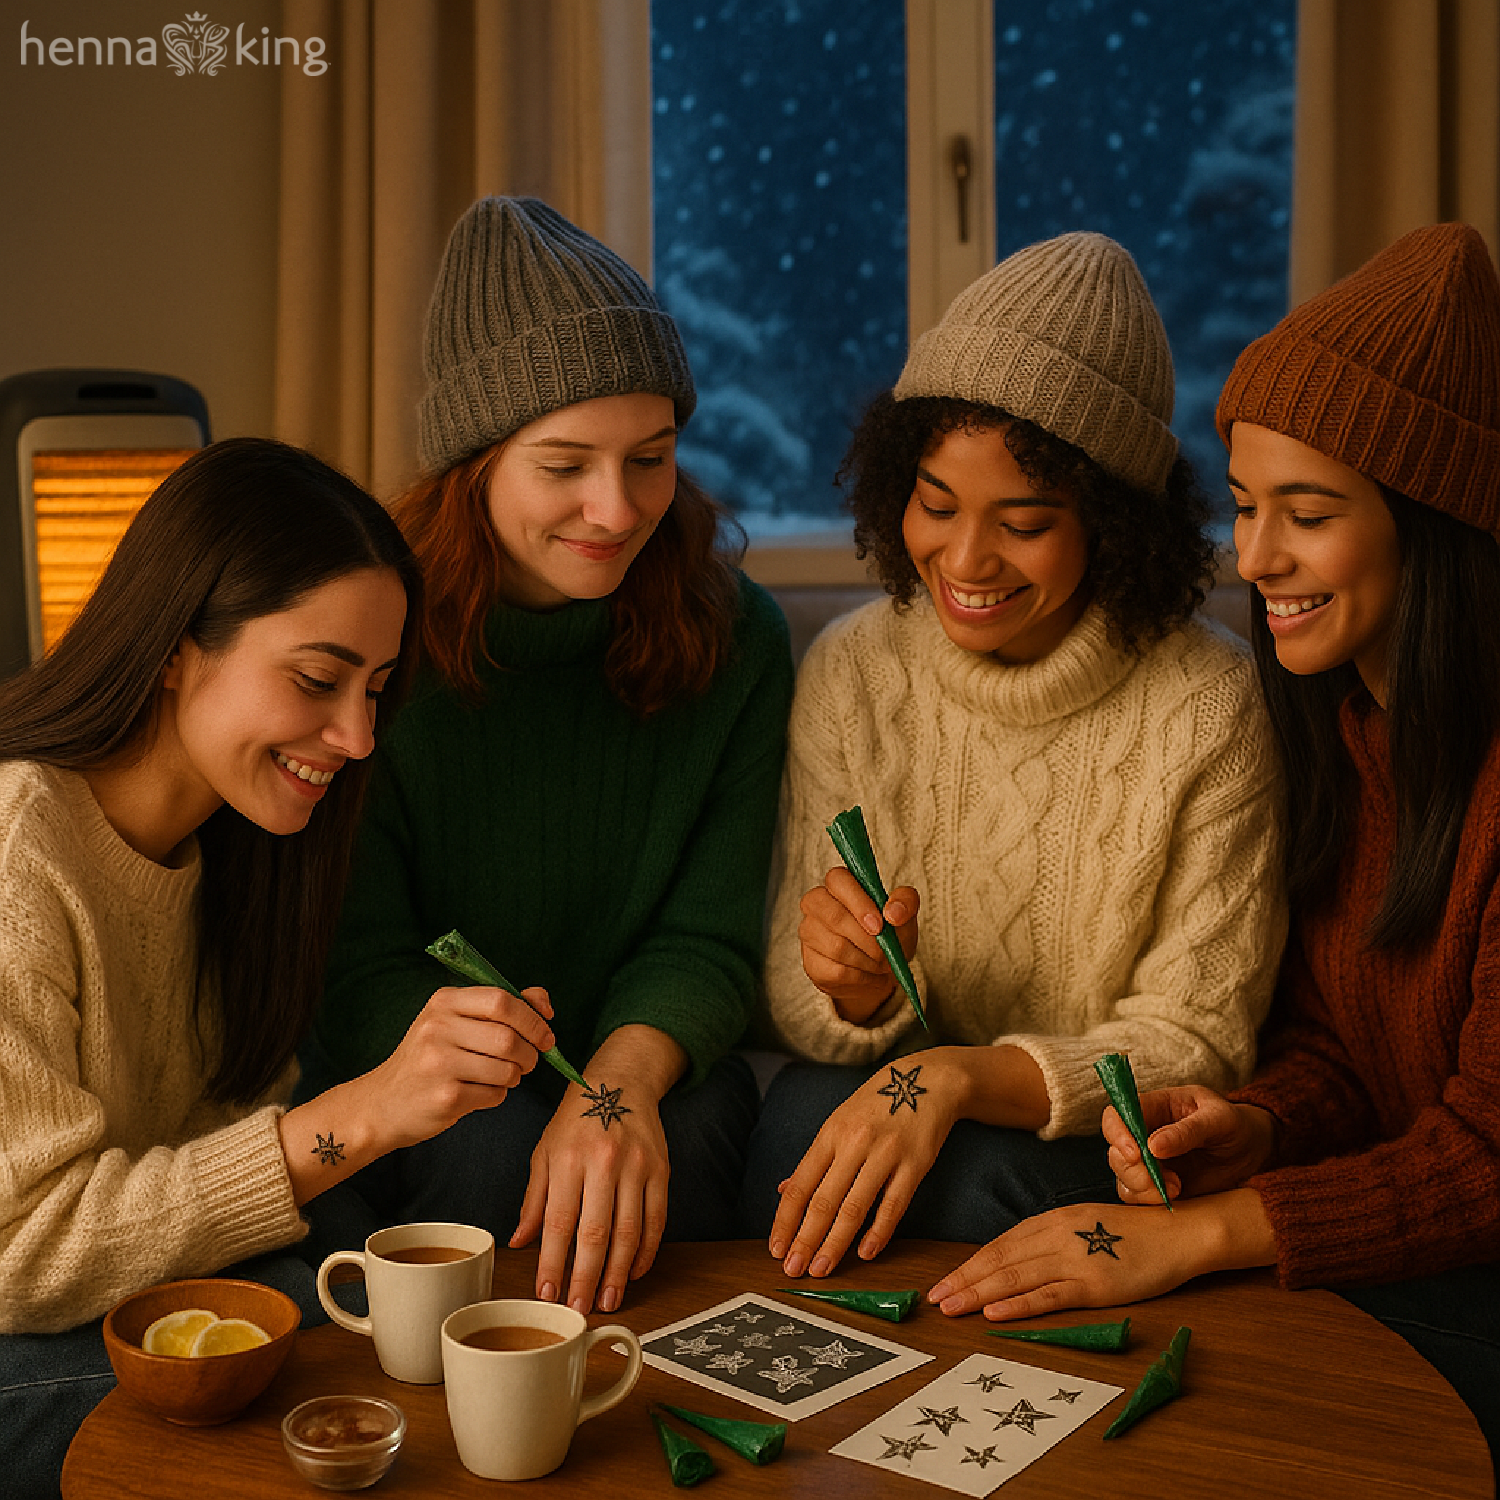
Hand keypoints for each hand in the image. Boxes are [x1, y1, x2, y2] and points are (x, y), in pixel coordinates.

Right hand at [283, 984, 553, 1205]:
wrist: (381, 1104)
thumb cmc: (428, 1060)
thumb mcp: (454, 1022)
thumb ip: (499, 1007)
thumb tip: (544, 1002)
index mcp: (443, 1002)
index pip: (501, 1000)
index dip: (532, 1018)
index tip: (546, 1033)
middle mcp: (438, 1028)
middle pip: (508, 1037)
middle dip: (530, 1053)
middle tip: (529, 1061)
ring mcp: (438, 1063)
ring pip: (506, 1069)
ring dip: (515, 1077)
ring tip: (501, 1077)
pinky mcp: (444, 1096)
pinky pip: (494, 1094)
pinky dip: (497, 1096)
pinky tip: (479, 1093)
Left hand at [511, 1080, 669, 1314]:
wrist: (622, 1080)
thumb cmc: (575, 1119)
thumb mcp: (545, 1151)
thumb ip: (534, 1199)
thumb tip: (519, 1242)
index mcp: (568, 1158)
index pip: (559, 1222)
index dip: (553, 1263)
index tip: (547, 1293)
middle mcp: (603, 1161)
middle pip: (596, 1231)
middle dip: (587, 1276)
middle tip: (580, 1307)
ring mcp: (637, 1165)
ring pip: (630, 1230)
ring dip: (619, 1271)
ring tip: (609, 1299)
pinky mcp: (661, 1169)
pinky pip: (657, 1218)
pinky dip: (647, 1249)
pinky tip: (635, 1270)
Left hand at [770, 1050, 956, 1276]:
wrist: (928, 1081)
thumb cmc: (877, 1105)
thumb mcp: (839, 1123)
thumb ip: (815, 1160)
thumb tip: (783, 1191)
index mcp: (830, 1134)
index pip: (800, 1185)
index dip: (785, 1221)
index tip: (776, 1249)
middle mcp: (854, 1143)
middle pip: (824, 1201)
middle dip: (806, 1240)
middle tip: (794, 1269)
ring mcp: (885, 1154)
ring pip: (854, 1208)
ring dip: (836, 1244)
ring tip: (822, 1267)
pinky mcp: (915, 1164)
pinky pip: (894, 1205)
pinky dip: (878, 1232)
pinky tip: (866, 1253)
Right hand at [799, 867, 919, 1023]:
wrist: (881, 970)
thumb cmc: (889, 934)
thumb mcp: (904, 914)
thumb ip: (906, 902)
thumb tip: (894, 912)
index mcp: (839, 884)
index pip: (838, 880)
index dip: (859, 903)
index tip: (879, 925)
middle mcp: (817, 904)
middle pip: (834, 916)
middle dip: (866, 939)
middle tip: (885, 951)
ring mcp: (809, 933)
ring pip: (836, 947)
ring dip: (867, 960)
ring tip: (882, 964)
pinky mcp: (811, 962)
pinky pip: (836, 971)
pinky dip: (861, 976)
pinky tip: (870, 974)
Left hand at [926, 1200, 1216, 1320]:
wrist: (1177, 1231)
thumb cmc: (1132, 1232)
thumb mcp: (1082, 1223)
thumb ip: (1050, 1238)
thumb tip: (1016, 1259)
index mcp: (1051, 1220)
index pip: (1000, 1244)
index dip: (969, 1263)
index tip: (945, 1280)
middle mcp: (1056, 1236)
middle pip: (999, 1260)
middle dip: (964, 1280)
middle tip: (935, 1298)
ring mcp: (1074, 1260)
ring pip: (1016, 1277)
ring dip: (979, 1293)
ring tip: (952, 1307)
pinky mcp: (1094, 1285)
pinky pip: (1048, 1295)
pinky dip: (1019, 1304)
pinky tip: (995, 1312)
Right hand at [1104, 1086, 1277, 1203]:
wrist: (1251, 1152)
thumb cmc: (1233, 1125)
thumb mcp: (1218, 1119)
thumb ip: (1187, 1130)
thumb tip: (1153, 1146)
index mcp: (1153, 1107)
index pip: (1118, 1115)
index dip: (1117, 1133)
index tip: (1135, 1154)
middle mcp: (1143, 1133)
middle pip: (1115, 1151)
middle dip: (1133, 1170)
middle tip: (1160, 1180)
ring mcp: (1147, 1161)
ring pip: (1122, 1177)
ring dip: (1142, 1188)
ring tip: (1176, 1188)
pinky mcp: (1155, 1185)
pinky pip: (1137, 1196)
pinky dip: (1149, 1201)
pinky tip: (1175, 1196)